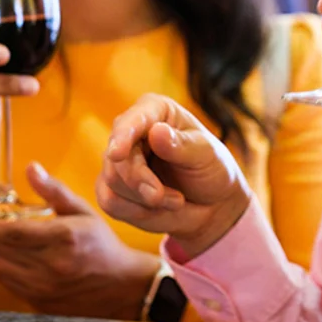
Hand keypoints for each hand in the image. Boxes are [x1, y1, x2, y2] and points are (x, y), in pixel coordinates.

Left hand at [0, 163, 159, 319]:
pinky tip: (10, 257)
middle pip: (0, 251)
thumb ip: (54, 191)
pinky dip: (1, 269)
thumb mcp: (82, 210)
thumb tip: (31, 168)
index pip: (11, 233)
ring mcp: (44, 287)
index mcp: (62, 238)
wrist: (120, 284)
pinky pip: (7, 284)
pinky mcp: (40, 302)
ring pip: (0, 269)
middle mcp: (51, 265)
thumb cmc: (101, 243)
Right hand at [97, 94, 251, 258]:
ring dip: (146, 200)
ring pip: (112, 181)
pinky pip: (111, 202)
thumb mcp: (206, 155)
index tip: (117, 154)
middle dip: (141, 182)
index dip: (123, 136)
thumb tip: (156, 132)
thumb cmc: (211, 168)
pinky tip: (159, 208)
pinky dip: (137, 211)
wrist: (211, 203)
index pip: (131, 120)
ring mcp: (118, 159)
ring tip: (176, 200)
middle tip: (171, 199)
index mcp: (155, 110)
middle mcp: (130, 130)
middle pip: (116, 157)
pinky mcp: (112, 186)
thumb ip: (181, 145)